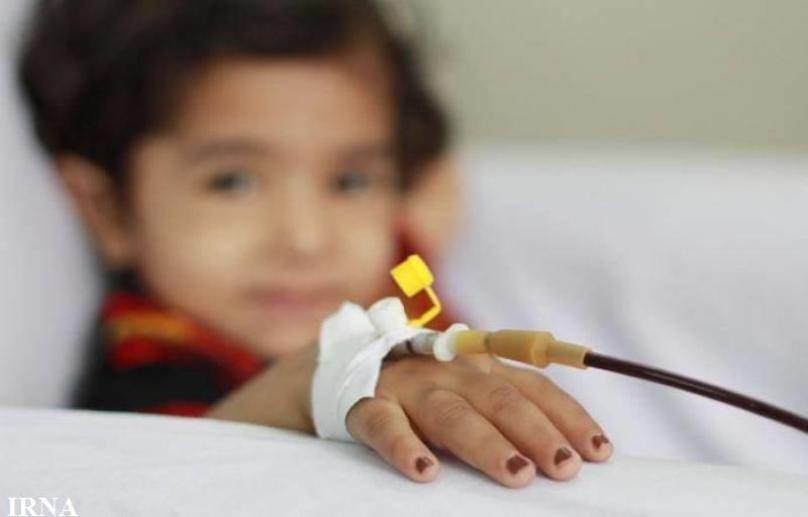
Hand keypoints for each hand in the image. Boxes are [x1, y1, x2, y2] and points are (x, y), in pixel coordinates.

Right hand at [345, 354, 611, 487]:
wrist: (344, 366)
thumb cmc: (424, 391)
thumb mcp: (469, 389)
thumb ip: (508, 408)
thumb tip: (571, 453)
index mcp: (481, 367)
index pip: (534, 388)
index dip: (568, 417)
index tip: (599, 452)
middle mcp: (450, 371)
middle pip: (500, 399)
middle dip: (536, 432)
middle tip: (564, 466)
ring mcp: (408, 387)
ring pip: (451, 413)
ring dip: (486, 442)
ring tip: (516, 473)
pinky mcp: (368, 404)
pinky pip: (384, 424)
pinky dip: (403, 445)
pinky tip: (423, 472)